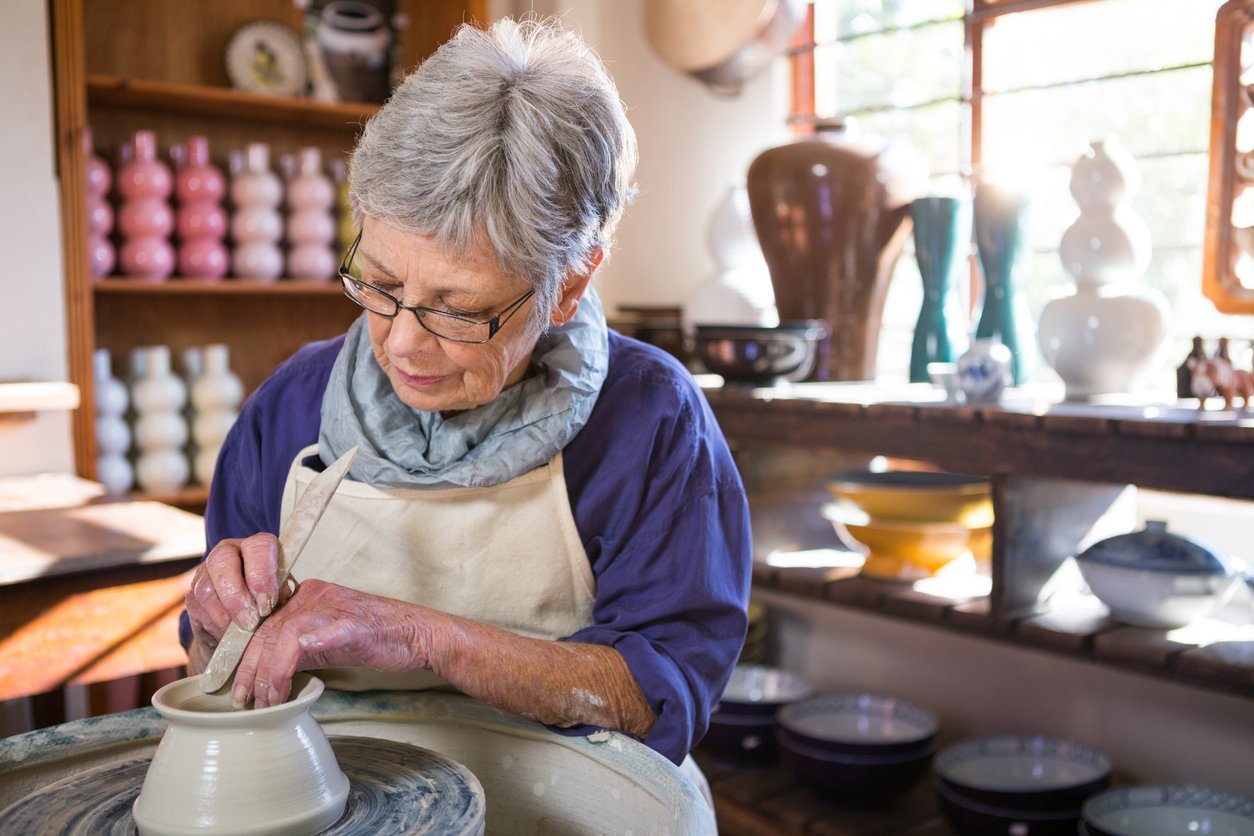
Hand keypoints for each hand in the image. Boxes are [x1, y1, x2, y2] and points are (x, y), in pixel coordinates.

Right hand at [185, 533, 285, 662]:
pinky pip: (199, 605)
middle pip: (224, 560)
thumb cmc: (267, 606)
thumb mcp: (281, 597)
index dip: (262, 574)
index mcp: (256, 548)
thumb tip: (281, 593)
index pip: (259, 546)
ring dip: (226, 612)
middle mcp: (229, 552)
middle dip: (238, 594)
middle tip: (251, 619)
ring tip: (243, 628)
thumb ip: (282, 593)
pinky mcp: (193, 594)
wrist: (241, 626)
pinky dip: (215, 621)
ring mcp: (206, 571)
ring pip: (207, 586)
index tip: (267, 601)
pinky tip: (228, 631)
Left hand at [230, 578, 429, 708]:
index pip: (263, 625)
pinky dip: (312, 644)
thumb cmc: (374, 639)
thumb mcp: (325, 641)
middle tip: (245, 702)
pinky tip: (299, 661)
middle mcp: (316, 595)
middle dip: (251, 671)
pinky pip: (329, 631)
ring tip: (269, 701)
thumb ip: (296, 650)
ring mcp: (337, 607)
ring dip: (273, 673)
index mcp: (307, 596)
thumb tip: (265, 675)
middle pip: (268, 631)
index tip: (236, 687)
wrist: (417, 634)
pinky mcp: (357, 624)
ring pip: (288, 635)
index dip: (244, 657)